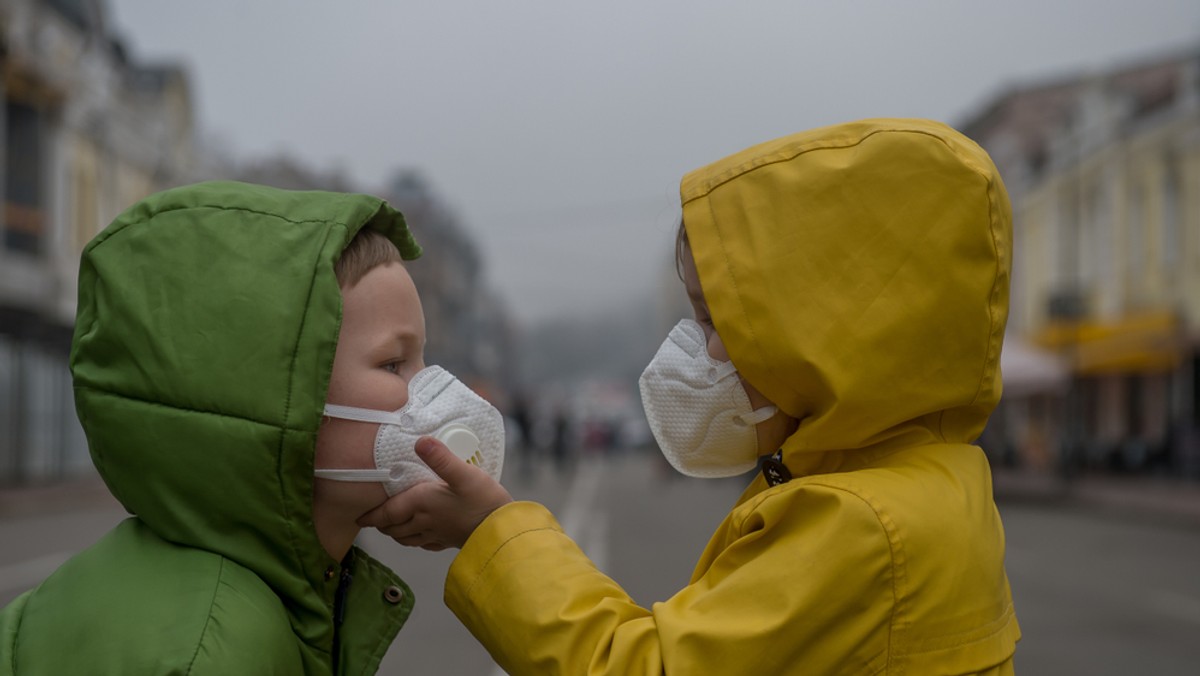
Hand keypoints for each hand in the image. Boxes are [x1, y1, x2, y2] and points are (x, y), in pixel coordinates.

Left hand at [357, 436, 513, 549]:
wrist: (502, 531)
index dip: (371, 516)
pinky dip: (416, 541)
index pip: (388, 513)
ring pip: (407, 538)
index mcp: (422, 503)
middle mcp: (425, 521)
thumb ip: (441, 458)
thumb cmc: (483, 501)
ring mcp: (437, 534)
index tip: (358, 518)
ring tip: (392, 526)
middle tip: (374, 518)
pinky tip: (420, 537)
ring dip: (395, 533)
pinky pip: (425, 544)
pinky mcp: (450, 541)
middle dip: (381, 524)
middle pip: (394, 528)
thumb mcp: (463, 474)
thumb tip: (420, 440)